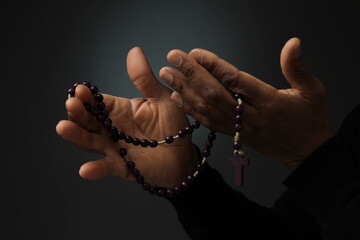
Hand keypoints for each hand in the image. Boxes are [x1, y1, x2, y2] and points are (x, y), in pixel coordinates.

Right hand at [56, 47, 197, 187]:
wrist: (184, 153)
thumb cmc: (173, 126)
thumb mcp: (161, 98)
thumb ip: (145, 79)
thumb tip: (134, 51)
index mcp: (120, 110)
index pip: (97, 102)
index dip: (87, 96)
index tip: (81, 90)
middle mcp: (112, 128)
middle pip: (88, 120)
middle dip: (77, 112)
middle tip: (71, 104)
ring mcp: (115, 147)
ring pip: (90, 142)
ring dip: (76, 136)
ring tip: (63, 128)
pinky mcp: (122, 167)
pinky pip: (106, 167)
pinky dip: (95, 169)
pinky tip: (85, 169)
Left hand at [159, 38, 332, 169]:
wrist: (307, 154)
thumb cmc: (310, 121)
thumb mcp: (313, 91)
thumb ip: (297, 67)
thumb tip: (292, 43)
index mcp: (270, 102)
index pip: (236, 81)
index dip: (214, 66)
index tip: (196, 53)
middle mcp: (250, 117)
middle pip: (215, 93)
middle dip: (191, 74)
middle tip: (173, 57)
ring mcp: (239, 128)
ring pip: (208, 109)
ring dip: (185, 90)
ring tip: (168, 75)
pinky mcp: (234, 134)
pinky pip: (209, 123)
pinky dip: (192, 110)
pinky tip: (179, 98)